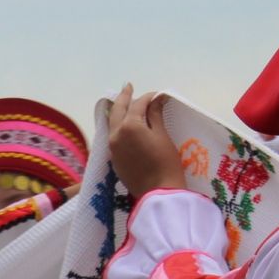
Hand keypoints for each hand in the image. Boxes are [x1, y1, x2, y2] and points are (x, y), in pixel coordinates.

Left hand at [107, 84, 187, 199]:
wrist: (157, 191)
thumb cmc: (166, 162)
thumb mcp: (162, 135)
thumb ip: (155, 116)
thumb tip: (156, 99)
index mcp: (129, 126)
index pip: (137, 105)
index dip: (148, 97)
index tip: (157, 95)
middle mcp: (115, 134)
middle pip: (118, 111)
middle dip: (124, 98)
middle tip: (128, 87)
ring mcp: (112, 147)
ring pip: (113, 124)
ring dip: (119, 112)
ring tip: (125, 103)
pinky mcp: (113, 158)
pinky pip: (113, 137)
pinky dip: (118, 126)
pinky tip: (124, 124)